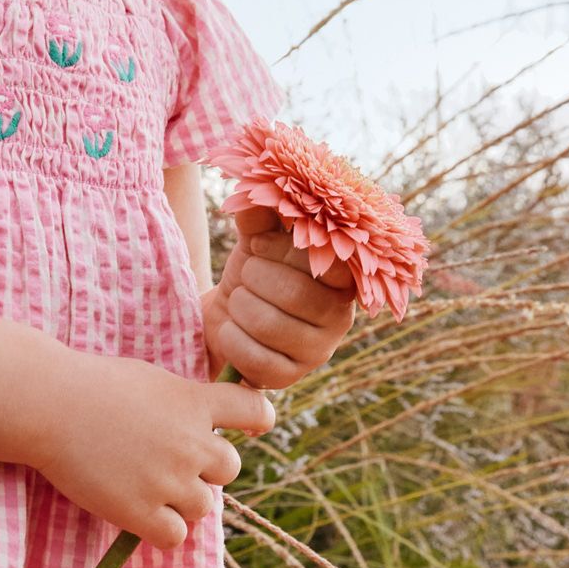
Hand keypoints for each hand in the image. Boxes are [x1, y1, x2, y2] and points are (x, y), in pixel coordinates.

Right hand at [31, 351, 275, 550]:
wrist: (48, 405)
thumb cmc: (89, 385)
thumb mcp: (150, 379)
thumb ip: (182, 402)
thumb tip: (201, 422)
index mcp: (194, 402)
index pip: (255, 412)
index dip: (258, 420)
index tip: (251, 425)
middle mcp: (192, 443)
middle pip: (229, 469)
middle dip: (205, 468)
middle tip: (167, 462)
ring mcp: (168, 480)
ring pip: (202, 507)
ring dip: (180, 501)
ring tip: (143, 485)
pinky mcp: (141, 512)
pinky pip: (175, 537)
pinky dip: (161, 529)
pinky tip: (138, 512)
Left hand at [202, 206, 357, 388]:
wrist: (227, 318)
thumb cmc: (253, 273)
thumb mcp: (256, 240)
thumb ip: (260, 216)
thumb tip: (254, 190)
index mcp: (341, 278)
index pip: (329, 262)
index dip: (284, 249)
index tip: (259, 244)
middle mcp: (339, 317)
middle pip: (295, 292)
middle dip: (254, 276)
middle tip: (244, 274)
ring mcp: (317, 352)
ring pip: (270, 325)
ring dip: (239, 305)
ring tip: (238, 299)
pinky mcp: (288, 378)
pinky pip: (254, 359)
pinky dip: (230, 337)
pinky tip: (229, 327)